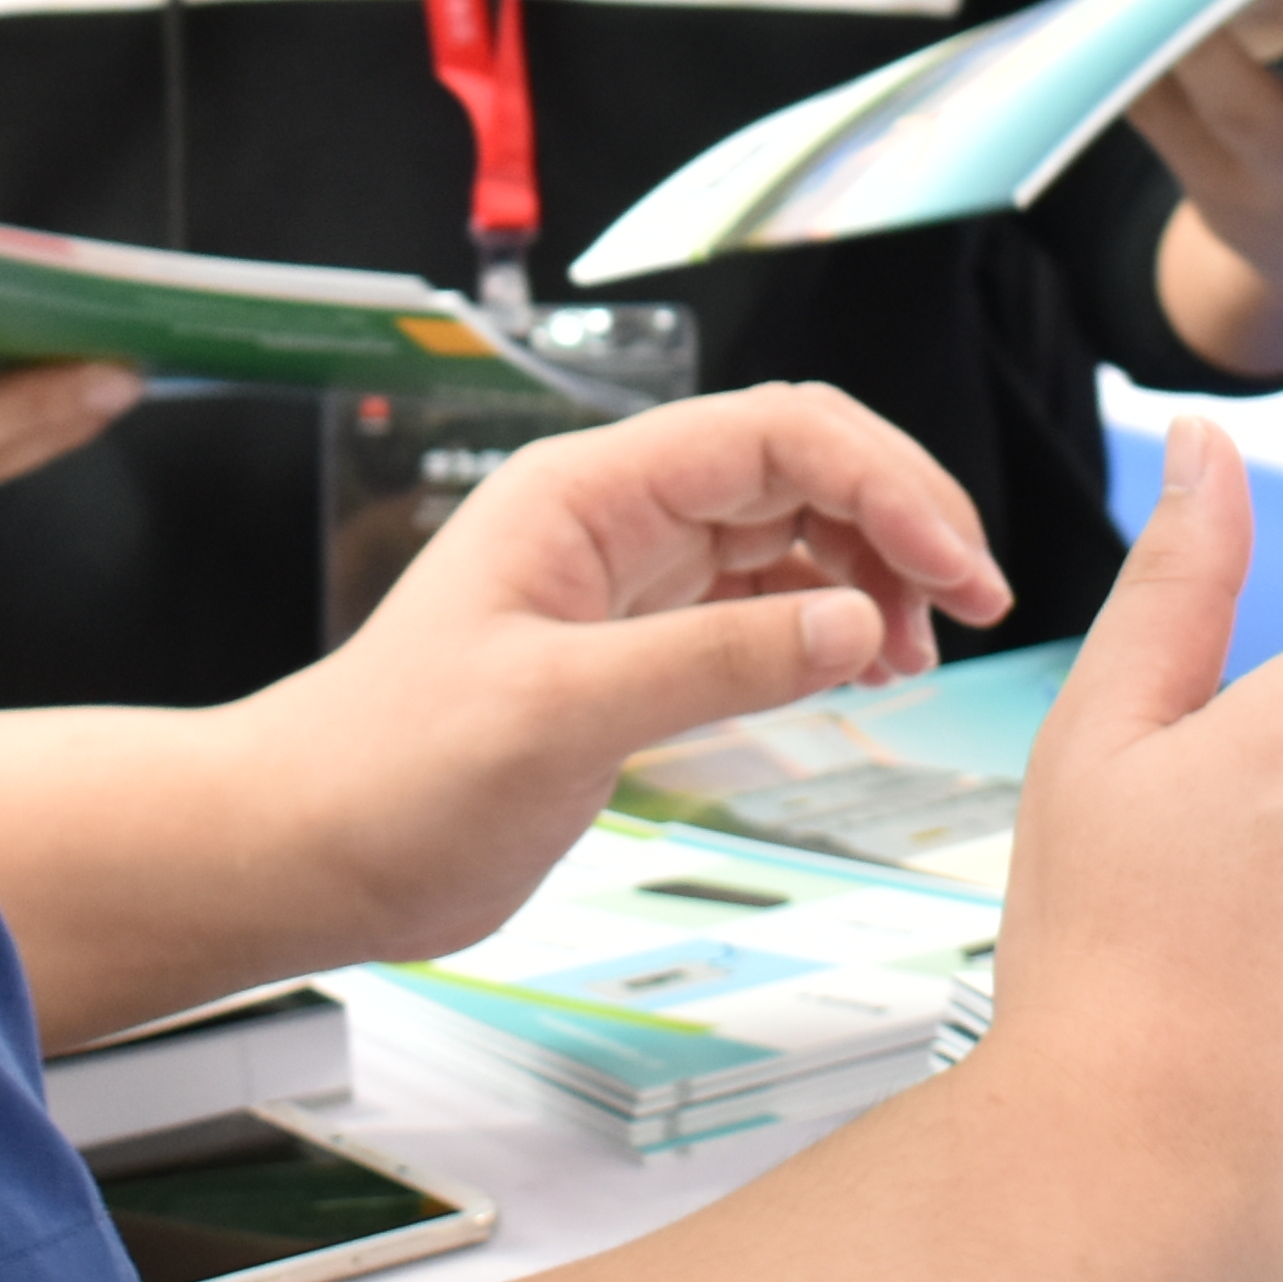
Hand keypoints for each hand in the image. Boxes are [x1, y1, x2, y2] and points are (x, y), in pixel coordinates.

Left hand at [256, 383, 1013, 967]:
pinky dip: (827, 627)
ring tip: (918, 654)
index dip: (885, 482)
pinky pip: (761, 605)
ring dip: (870, 576)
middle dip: (899, 518)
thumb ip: (712, 664)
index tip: (954, 567)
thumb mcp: (558, 715)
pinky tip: (865, 671)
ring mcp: (629, 578)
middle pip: (800, 467)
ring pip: (791, 534)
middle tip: (973, 602)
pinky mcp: (636, 646)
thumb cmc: (391, 773)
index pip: (777, 433)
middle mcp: (616, 516)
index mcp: (589, 491)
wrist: (309, 848)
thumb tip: (854, 625)